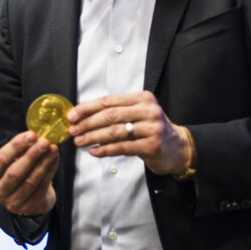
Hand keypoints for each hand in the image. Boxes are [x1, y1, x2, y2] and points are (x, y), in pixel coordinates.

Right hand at [0, 131, 57, 216]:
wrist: (30, 199)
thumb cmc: (20, 174)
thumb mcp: (14, 161)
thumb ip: (21, 150)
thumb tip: (34, 136)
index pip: (2, 159)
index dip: (17, 146)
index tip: (31, 135)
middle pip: (15, 172)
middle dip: (32, 155)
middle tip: (45, 142)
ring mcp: (13, 202)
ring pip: (30, 181)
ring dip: (44, 163)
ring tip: (53, 149)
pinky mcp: (29, 207)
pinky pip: (42, 187)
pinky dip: (50, 171)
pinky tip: (55, 159)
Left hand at [67, 91, 192, 175]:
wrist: (178, 148)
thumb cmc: (151, 130)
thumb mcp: (138, 114)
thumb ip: (117, 112)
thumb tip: (83, 115)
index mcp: (142, 98)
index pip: (109, 101)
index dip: (87, 108)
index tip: (72, 115)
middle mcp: (148, 110)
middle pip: (110, 115)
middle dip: (87, 123)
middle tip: (73, 130)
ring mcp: (152, 128)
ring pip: (114, 132)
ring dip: (93, 137)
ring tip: (79, 141)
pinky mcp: (152, 145)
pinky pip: (122, 147)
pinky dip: (105, 149)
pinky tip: (94, 151)